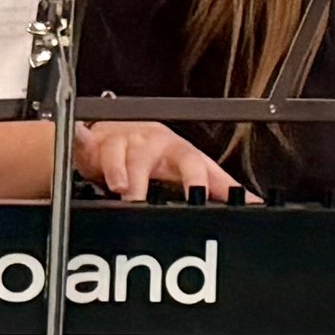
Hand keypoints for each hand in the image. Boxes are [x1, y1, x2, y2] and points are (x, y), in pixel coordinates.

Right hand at [72, 120, 246, 200]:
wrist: (116, 132)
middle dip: (158, 174)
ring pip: (125, 154)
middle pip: (161, 156)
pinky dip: (82, 144)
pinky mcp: (98, 143)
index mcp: (179, 152)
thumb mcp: (188, 167)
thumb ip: (219, 185)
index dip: (204, 182)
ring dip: (123, 173)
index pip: (199, 165)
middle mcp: (154, 144)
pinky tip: (80, 145)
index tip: (209, 197)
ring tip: (124, 190)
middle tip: (154, 195)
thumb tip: (254, 202)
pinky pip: (88, 142)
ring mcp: (126, 142)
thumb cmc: (155, 152)